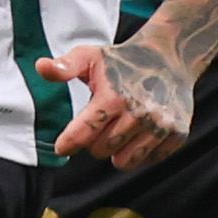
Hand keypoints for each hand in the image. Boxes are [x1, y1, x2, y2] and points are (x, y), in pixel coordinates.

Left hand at [39, 39, 194, 168]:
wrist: (170, 56)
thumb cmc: (123, 60)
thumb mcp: (90, 57)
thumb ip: (64, 66)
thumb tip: (40, 67)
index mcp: (114, 96)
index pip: (83, 134)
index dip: (68, 143)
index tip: (63, 146)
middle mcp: (139, 113)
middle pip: (101, 150)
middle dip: (95, 142)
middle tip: (102, 124)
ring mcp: (160, 125)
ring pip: (124, 161)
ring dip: (117, 151)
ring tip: (120, 130)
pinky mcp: (177, 133)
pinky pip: (149, 160)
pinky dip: (141, 152)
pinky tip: (141, 132)